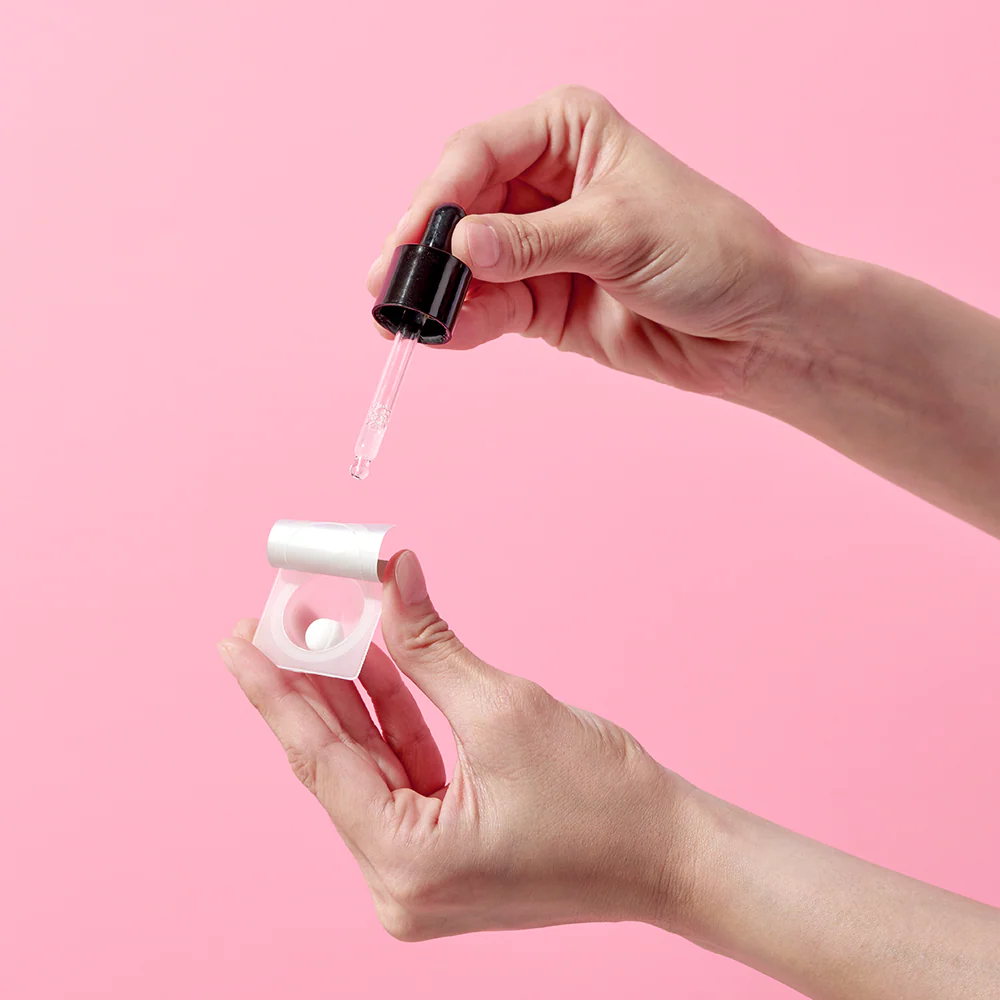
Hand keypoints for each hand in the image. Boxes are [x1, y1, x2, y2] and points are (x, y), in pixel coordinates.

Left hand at [218, 550, 695, 939]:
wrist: (672, 853)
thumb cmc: (605, 799)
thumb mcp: (504, 708)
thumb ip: (430, 644)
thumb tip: (392, 579)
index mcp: (406, 865)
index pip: (320, 760)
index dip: (275, 690)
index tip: (237, 639)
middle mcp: (399, 885)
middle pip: (338, 764)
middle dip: (309, 685)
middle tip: (274, 620)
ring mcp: (420, 876)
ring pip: (369, 767)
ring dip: (352, 698)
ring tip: (322, 628)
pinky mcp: (444, 855)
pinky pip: (402, 778)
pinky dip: (392, 723)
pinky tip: (373, 666)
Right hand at [366, 85, 805, 397]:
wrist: (750, 326)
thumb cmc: (707, 252)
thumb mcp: (616, 234)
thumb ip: (531, 244)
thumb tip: (457, 249)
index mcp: (566, 133)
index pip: (478, 153)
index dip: (439, 196)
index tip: (414, 239)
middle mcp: (544, 183)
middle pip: (460, 209)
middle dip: (426, 248)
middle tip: (389, 286)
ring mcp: (538, 245)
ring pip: (466, 263)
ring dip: (437, 291)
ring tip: (406, 319)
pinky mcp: (540, 298)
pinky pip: (489, 307)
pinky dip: (465, 322)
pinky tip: (444, 335)